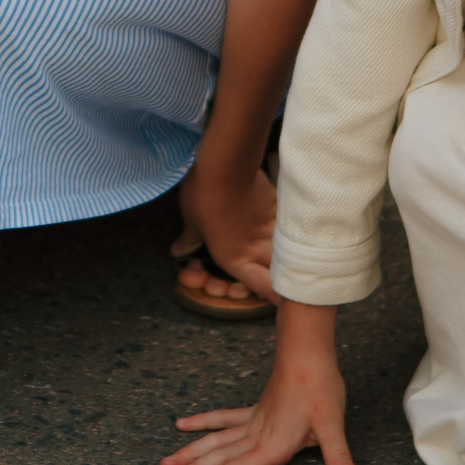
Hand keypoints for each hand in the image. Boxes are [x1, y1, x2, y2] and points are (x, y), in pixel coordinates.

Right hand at [161, 304, 360, 464]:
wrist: (307, 352)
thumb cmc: (320, 386)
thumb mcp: (332, 425)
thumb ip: (338, 458)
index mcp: (274, 443)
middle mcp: (258, 434)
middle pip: (220, 455)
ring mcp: (253, 421)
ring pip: (215, 440)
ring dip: (190, 451)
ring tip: (166, 463)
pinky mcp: (255, 410)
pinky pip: (223, 419)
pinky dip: (203, 422)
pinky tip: (183, 424)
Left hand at [178, 157, 278, 302]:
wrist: (226, 166)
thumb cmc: (203, 198)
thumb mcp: (191, 222)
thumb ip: (189, 240)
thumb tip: (178, 251)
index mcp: (234, 259)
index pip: (264, 288)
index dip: (275, 298)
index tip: (279, 299)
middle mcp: (257, 250)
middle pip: (281, 273)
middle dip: (283, 277)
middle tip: (282, 276)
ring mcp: (270, 229)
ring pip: (286, 250)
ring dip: (284, 254)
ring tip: (283, 252)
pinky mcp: (278, 208)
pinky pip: (285, 225)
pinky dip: (284, 228)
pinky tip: (282, 224)